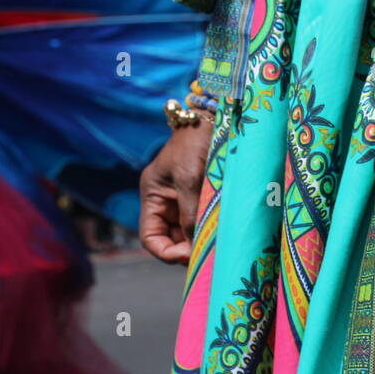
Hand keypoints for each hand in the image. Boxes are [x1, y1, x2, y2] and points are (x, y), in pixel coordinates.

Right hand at [139, 121, 211, 264]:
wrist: (217, 117)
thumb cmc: (197, 142)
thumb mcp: (190, 178)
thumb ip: (190, 213)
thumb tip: (194, 245)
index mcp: (152, 195)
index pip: (150, 238)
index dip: (167, 253)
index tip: (190, 256)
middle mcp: (165, 201)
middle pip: (171, 239)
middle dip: (187, 249)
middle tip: (210, 254)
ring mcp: (184, 199)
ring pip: (188, 233)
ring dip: (201, 240)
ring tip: (219, 245)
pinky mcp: (202, 196)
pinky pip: (203, 221)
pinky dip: (211, 230)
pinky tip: (224, 233)